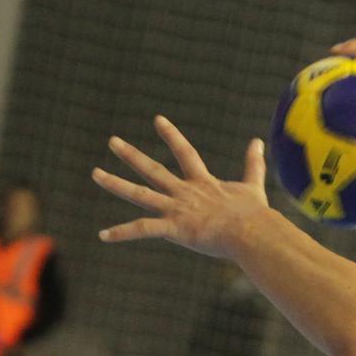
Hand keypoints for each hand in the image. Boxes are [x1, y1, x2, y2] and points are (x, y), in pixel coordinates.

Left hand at [92, 115, 267, 257]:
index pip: (184, 153)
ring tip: (96, 174)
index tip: (158, 120)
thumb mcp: (253, 186)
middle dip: (131, 155)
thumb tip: (259, 141)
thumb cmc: (254, 214)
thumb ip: (253, 164)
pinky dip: (122, 233)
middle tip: (112, 141)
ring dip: (115, 184)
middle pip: (153, 170)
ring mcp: (177, 209)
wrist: (251, 232)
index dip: (171, 136)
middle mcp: (185, 192)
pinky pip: (143, 229)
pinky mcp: (174, 228)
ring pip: (140, 194)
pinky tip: (103, 236)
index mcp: (203, 183)